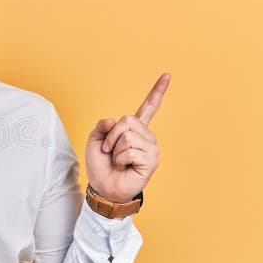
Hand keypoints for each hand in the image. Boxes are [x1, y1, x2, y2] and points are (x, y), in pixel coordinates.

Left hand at [85, 74, 169, 202]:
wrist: (103, 187)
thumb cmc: (101, 165)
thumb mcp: (95, 140)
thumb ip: (102, 125)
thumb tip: (115, 120)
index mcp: (135, 129)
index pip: (148, 107)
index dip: (157, 91)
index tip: (167, 75)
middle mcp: (146, 136)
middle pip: (127, 120)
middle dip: (111, 136)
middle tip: (109, 151)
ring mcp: (151, 148)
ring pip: (127, 136)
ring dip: (115, 150)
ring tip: (118, 161)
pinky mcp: (152, 160)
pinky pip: (130, 150)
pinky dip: (120, 159)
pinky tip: (125, 167)